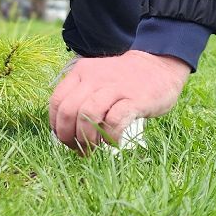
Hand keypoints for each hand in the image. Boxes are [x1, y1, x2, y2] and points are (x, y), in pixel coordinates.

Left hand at [49, 50, 189, 151]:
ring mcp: (115, 88)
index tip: (65, 140)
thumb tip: (66, 132)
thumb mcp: (97, 80)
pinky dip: (110, 137)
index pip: (56, 101)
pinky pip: (115, 121)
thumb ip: (81, 98)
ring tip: (94, 149)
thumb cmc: (124, 81)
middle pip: (69, 110)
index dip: (56, 126)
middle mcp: (94, 78)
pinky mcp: (134, 99)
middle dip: (68, 136)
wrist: (159, 66)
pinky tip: (113, 143)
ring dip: (87, 138)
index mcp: (82, 73)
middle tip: (78, 149)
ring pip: (87, 115)